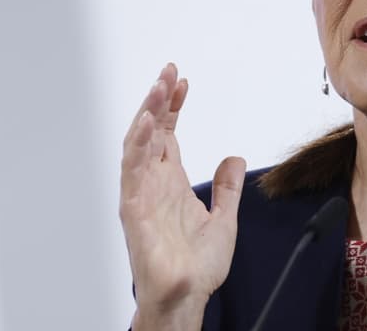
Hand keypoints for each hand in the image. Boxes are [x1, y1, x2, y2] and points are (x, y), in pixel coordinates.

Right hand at [119, 63, 245, 327]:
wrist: (189, 296)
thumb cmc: (198, 266)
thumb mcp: (225, 218)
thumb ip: (228, 188)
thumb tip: (234, 159)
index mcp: (170, 182)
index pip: (168, 135)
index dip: (173, 107)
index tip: (182, 81)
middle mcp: (152, 184)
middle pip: (151, 132)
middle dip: (158, 100)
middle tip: (168, 71)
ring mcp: (141, 195)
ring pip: (138, 144)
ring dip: (147, 113)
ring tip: (158, 86)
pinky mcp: (135, 210)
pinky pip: (132, 172)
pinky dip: (139, 145)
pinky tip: (149, 123)